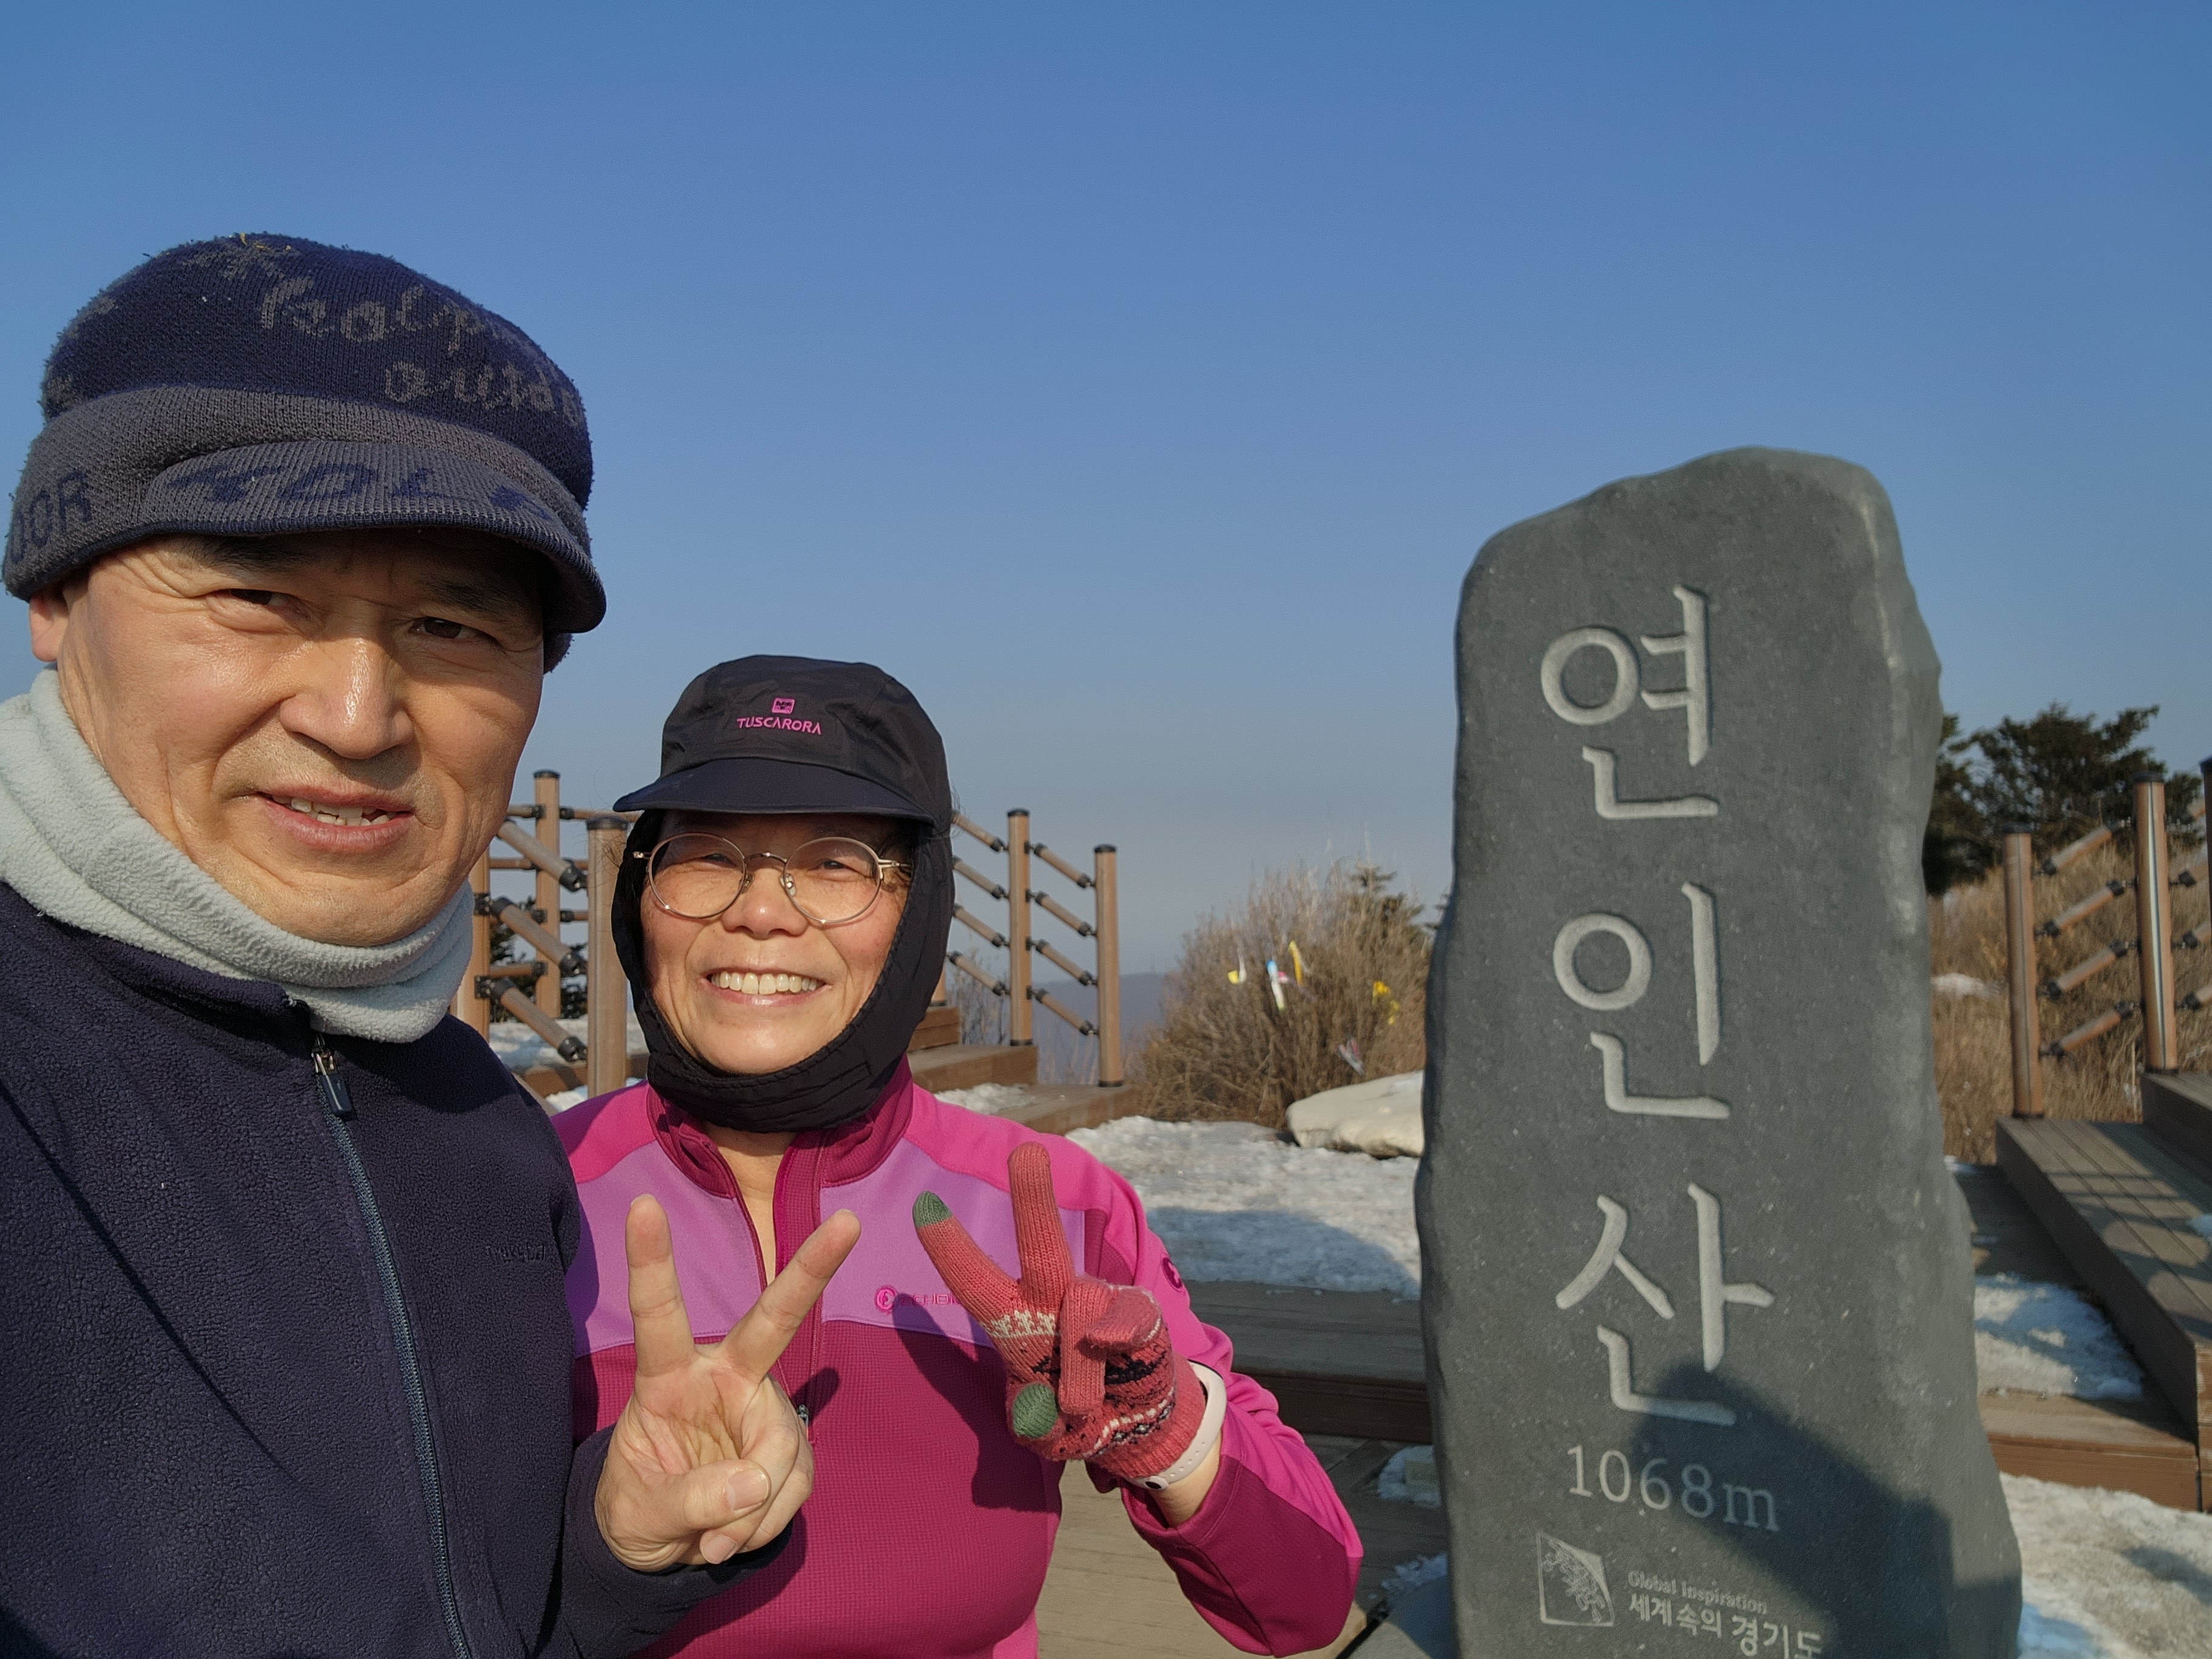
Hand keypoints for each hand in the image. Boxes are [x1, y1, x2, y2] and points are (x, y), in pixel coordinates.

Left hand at [593, 1195, 859, 1569]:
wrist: (663, 1547)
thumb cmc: (636, 1508)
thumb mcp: (639, 1513)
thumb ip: (689, 1500)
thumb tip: (752, 1484)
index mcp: (669, 1379)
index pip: (660, 1317)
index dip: (652, 1262)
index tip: (644, 1205)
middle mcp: (725, 1379)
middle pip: (773, 1322)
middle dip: (811, 1269)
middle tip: (847, 1224)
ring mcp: (763, 1410)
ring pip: (783, 1449)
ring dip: (753, 1509)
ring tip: (712, 1542)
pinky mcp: (789, 1449)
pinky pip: (795, 1485)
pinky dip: (766, 1522)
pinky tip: (734, 1537)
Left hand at [914, 1142, 1206, 1486]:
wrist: (1136, 1426)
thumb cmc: (1074, 1416)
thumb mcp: (1041, 1432)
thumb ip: (1035, 1421)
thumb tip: (1050, 1390)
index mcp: (1015, 1322)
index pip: (976, 1281)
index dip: (950, 1247)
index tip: (923, 1205)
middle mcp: (1054, 1299)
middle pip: (1041, 1246)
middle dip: (1032, 1201)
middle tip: (1026, 1153)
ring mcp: (1099, 1302)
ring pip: (1084, 1307)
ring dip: (1078, 1372)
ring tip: (1080, 1408)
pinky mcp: (1140, 1313)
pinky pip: (1128, 1316)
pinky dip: (1120, 1337)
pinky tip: (1117, 1354)